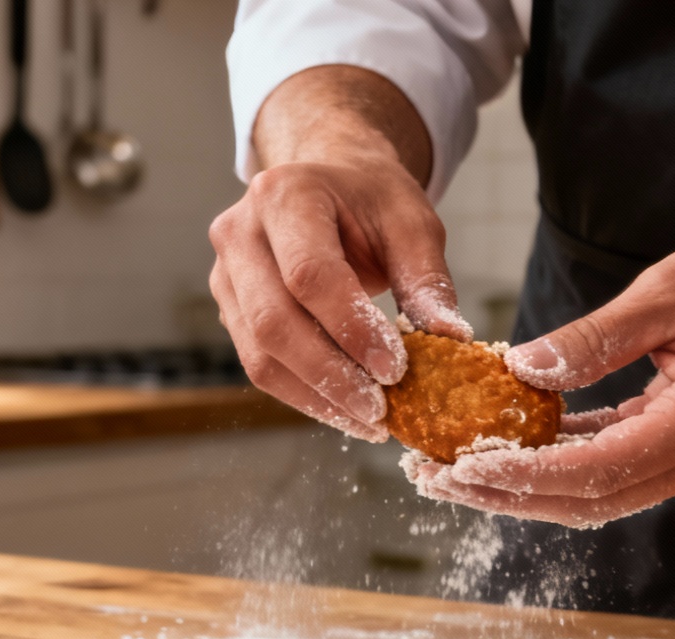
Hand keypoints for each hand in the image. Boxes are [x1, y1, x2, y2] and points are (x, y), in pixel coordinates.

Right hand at [208, 67, 472, 441]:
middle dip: (331, 376)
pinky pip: (258, 365)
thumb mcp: (410, 222)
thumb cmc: (369, 200)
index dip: (351, 329)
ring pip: (259, 355)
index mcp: (284, 195)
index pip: (310, 275)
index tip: (394, 369)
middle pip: (274, 322)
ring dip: (316, 397)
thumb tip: (450, 338)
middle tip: (380, 410)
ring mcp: (225, 274)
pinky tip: (344, 409)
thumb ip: (426, 278)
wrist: (327, 182)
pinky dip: (303, 395)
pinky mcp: (229, 309)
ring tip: (368, 420)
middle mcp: (240, 233)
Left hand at [411, 226, 674, 525]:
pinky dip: (566, 463)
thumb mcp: (669, 290)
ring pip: (602, 493)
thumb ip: (594, 338)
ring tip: (459, 470)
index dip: (524, 476)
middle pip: (591, 499)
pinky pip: (620, 467)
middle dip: (510, 494)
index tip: (462, 468)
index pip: (597, 470)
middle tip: (437, 479)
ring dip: (531, 486)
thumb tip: (520, 370)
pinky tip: (513, 448)